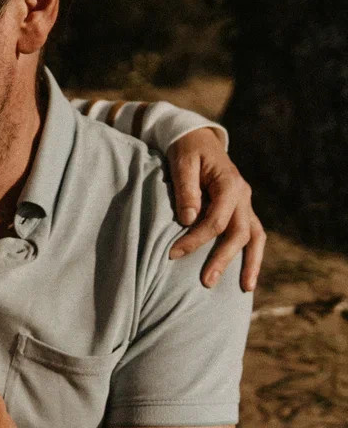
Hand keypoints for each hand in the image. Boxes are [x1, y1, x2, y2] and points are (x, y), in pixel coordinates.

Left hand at [166, 127, 264, 291]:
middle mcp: (243, 195)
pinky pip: (252, 235)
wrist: (199, 139)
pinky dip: (252, 255)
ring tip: (246, 288)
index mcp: (229, 184)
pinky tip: (247, 276)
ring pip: (255, 236)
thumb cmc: (186, 151)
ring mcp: (245, 204)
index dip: (195, 239)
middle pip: (239, 233)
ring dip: (251, 263)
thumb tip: (187, 219)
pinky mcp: (242, 210)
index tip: (172, 254)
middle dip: (223, 259)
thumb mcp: (182, 163)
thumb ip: (185, 190)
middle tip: (206, 282)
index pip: (216, 220)